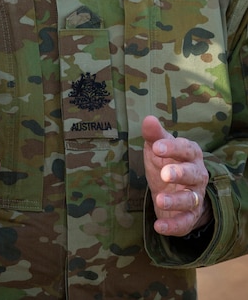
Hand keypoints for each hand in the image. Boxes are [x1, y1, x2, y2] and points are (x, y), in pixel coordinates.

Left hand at [142, 115, 209, 236]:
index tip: (156, 147)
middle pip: (193, 174)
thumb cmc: (166, 161)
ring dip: (176, 200)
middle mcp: (197, 175)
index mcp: (191, 154)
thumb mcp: (158, 147)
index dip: (172, 148)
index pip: (185, 148)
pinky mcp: (190, 215)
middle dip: (179, 173)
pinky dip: (173, 226)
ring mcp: (195, 196)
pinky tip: (159, 226)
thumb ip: (154, 134)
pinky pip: (185, 222)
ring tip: (160, 200)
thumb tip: (148, 119)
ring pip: (190, 199)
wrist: (173, 188)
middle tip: (164, 173)